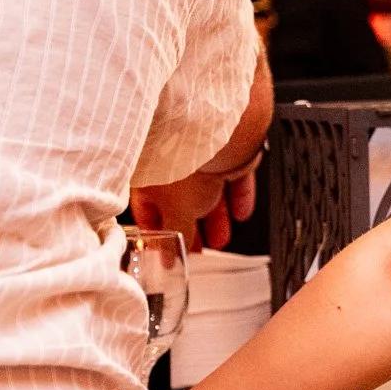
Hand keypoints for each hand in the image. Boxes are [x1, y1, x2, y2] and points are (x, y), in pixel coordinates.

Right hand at [132, 168, 256, 249]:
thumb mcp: (176, 210)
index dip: (159, 233)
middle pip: (181, 204)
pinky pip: (234, 180)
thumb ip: (176, 233)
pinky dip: (238, 198)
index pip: (148, 210)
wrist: (221, 133)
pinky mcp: (229, 156)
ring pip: (208, 193)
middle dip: (191, 228)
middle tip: (196, 248)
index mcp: (150, 177)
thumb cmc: (186, 162)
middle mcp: (173, 166)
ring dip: (215, 219)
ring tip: (221, 239)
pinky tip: (242, 213)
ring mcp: (202, 159)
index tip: (167, 251)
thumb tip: (169, 256)